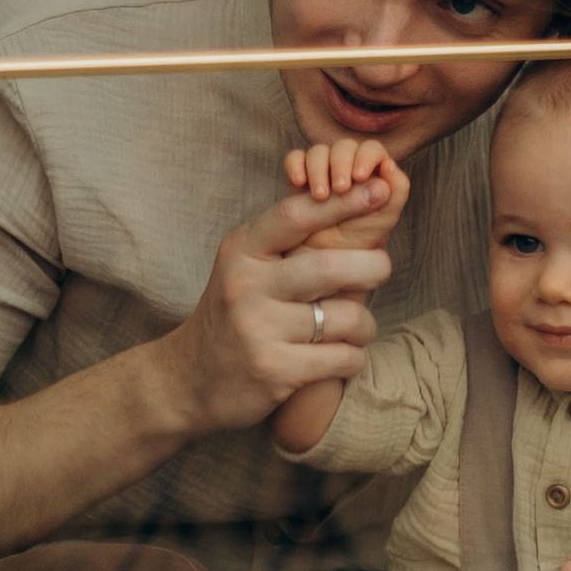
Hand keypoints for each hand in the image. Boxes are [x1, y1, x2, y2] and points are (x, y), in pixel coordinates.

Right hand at [164, 179, 396, 433]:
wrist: (189, 379)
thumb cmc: (235, 315)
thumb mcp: (247, 269)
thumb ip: (290, 244)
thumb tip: (359, 206)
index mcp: (241, 251)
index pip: (296, 215)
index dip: (342, 202)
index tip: (379, 191)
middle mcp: (245, 286)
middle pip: (330, 266)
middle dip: (372, 266)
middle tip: (382, 269)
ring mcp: (258, 329)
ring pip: (345, 317)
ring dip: (365, 324)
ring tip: (358, 327)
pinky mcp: (274, 370)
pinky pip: (342, 357)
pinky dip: (355, 357)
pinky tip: (344, 356)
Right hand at [285, 138, 409, 249]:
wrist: (310, 270)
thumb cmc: (349, 253)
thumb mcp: (373, 230)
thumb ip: (387, 201)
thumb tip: (389, 171)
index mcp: (372, 180)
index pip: (374, 152)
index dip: (368, 156)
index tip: (359, 176)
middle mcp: (347, 172)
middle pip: (347, 146)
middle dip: (343, 162)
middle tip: (339, 188)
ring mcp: (322, 174)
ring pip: (320, 151)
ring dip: (319, 167)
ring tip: (320, 196)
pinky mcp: (298, 180)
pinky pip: (295, 158)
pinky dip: (296, 165)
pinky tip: (298, 183)